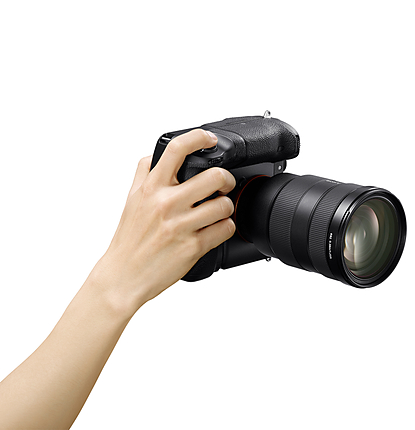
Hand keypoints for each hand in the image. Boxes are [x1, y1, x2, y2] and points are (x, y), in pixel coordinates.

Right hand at [90, 129, 235, 315]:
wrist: (123, 276)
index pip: (176, 150)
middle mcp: (166, 204)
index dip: (198, 138)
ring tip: (218, 211)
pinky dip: (226, 227)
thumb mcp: (131, 200)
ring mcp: (181, 226)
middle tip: (224, 185)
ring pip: (224, 205)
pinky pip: (225, 229)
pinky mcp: (193, 247)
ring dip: (226, 207)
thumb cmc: (128, 240)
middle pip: (214, 177)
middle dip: (226, 179)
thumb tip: (153, 155)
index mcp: (151, 188)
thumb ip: (143, 174)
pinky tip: (216, 229)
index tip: (210, 139)